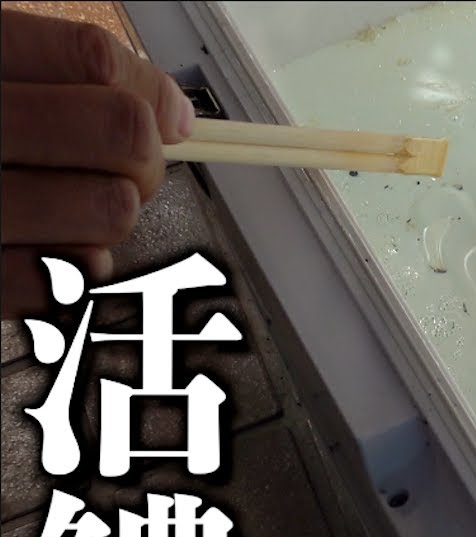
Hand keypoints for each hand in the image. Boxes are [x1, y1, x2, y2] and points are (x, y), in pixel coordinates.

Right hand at [0, 8, 194, 319]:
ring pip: (110, 209)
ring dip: (108, 212)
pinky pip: (64, 281)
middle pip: (123, 134)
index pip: (97, 62)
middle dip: (141, 154)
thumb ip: (72, 71)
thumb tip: (174, 114)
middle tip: (121, 166)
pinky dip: (74, 269)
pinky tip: (46, 248)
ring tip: (72, 206)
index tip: (157, 115)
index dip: (146, 91)